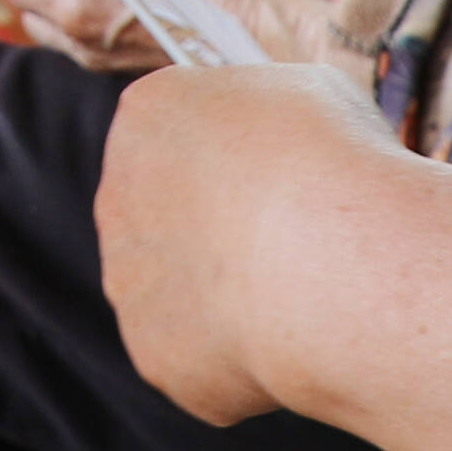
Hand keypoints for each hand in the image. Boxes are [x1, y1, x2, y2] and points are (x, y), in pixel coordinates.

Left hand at [92, 53, 422, 425]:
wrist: (329, 260)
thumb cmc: (332, 163)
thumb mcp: (310, 93)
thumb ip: (267, 114)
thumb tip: (281, 142)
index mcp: (150, 115)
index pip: (180, 130)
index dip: (237, 157)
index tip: (279, 174)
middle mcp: (119, 195)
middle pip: (170, 214)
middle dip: (222, 231)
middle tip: (293, 244)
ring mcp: (129, 280)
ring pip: (180, 291)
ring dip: (227, 297)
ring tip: (298, 295)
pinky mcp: (151, 352)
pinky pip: (198, 357)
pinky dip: (241, 357)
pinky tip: (289, 341)